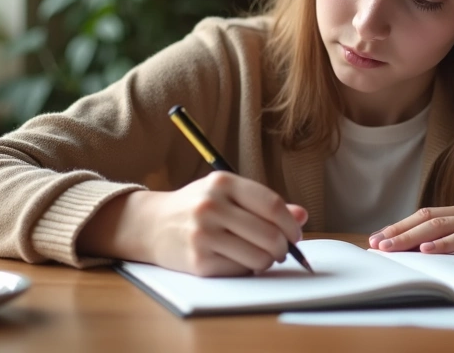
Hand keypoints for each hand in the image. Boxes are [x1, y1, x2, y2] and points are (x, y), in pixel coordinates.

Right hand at [78, 172, 306, 276]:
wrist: (151, 225)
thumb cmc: (197, 207)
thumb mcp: (227, 194)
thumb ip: (264, 204)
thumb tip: (302, 216)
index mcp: (222, 182)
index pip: (271, 205)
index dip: (291, 223)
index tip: (296, 234)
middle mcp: (211, 206)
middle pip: (269, 233)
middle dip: (283, 247)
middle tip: (282, 250)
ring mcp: (203, 234)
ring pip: (258, 256)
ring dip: (267, 261)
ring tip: (261, 255)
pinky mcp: (198, 261)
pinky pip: (240, 270)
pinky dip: (248, 269)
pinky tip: (240, 260)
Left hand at [368, 197, 453, 254]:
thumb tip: (444, 250)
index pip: (427, 214)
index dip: (401, 225)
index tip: (380, 236)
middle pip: (425, 217)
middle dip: (397, 231)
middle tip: (374, 243)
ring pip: (437, 225)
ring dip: (410, 236)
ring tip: (389, 247)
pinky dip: (443, 243)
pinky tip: (427, 249)